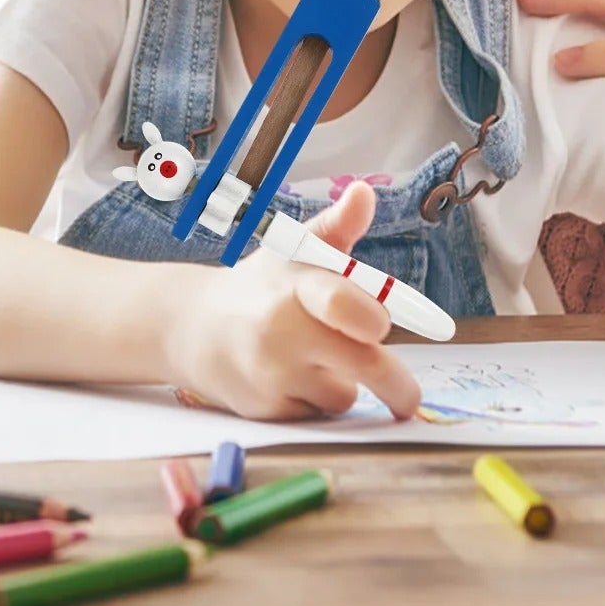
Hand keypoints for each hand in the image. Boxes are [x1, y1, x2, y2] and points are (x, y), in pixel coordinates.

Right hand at [166, 182, 422, 421]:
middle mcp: (282, 333)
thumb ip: (338, 225)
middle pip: (362, 364)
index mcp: (296, 287)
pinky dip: (317, 401)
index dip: (371, 317)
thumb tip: (364, 192)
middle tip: (411, 398)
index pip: (340, 304)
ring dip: (346, 383)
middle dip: (395, 384)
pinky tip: (294, 378)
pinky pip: (316, 414)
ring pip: (342, 394)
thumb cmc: (261, 286)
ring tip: (318, 357)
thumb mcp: (295, 249)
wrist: (194, 328)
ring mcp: (273, 375)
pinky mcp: (266, 411)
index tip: (385, 327)